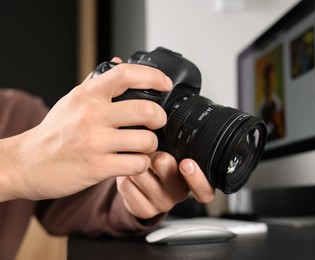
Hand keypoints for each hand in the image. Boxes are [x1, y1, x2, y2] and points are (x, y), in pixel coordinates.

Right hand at [0, 61, 172, 200]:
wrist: (27, 163)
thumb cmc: (54, 132)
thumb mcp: (72, 100)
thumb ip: (97, 82)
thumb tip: (118, 61)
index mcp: (88, 95)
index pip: (126, 74)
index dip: (153, 76)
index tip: (165, 84)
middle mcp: (91, 115)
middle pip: (146, 110)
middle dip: (160, 119)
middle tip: (157, 123)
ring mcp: (94, 141)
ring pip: (146, 140)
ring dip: (152, 146)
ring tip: (143, 147)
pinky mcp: (97, 167)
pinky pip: (137, 164)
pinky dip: (142, 164)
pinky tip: (134, 163)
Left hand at [116, 151, 214, 218]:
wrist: (143, 193)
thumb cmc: (160, 168)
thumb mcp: (174, 155)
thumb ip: (176, 146)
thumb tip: (162, 122)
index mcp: (194, 180)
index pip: (204, 188)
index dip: (197, 177)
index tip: (187, 163)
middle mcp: (180, 194)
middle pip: (163, 164)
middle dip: (152, 152)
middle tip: (151, 152)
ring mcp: (162, 204)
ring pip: (140, 171)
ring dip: (134, 162)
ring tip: (139, 163)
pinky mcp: (144, 210)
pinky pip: (126, 185)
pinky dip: (124, 177)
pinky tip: (131, 177)